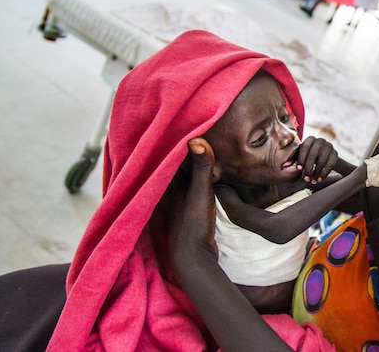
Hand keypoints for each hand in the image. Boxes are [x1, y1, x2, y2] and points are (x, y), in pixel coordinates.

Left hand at [169, 138, 218, 280]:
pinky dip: (198, 175)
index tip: (192, 121)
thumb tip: (196, 139)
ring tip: (207, 145)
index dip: (181, 137)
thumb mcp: (200, 192)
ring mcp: (178, 199)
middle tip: (202, 128)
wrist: (193, 257)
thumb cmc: (193, 223)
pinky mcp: (187, 208)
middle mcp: (170, 188)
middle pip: (177, 162)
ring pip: (184, 174)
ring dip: (193, 162)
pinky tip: (209, 172)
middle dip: (187, 146)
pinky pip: (192, 184)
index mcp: (169, 182)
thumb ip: (201, 167)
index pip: (173, 153)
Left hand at [296, 136, 338, 183]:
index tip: (299, 169)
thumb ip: (293, 159)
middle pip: (313, 154)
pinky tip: (320, 180)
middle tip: (305, 179)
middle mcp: (320, 140)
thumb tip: (285, 165)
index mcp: (310, 139)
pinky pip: (330, 164)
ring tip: (312, 181)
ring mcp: (329, 146)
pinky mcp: (335, 154)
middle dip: (308, 168)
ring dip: (316, 173)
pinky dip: (324, 173)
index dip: (301, 158)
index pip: (304, 147)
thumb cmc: (309, 157)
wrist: (326, 157)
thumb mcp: (301, 156)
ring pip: (322, 160)